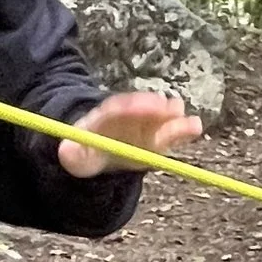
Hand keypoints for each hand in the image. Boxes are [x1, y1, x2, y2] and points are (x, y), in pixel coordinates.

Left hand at [57, 87, 207, 177]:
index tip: (138, 105)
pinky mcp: (158, 136)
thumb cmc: (89, 153)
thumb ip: (72, 155)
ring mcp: (145, 124)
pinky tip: (194, 127)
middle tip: (166, 107)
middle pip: (140, 108)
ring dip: (171, 117)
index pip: (115, 108)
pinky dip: (182, 130)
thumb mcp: (76, 156)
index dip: (128, 106)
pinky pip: (171, 132)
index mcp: (105, 118)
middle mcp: (127, 116)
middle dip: (153, 108)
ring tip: (185, 118)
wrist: (101, 153)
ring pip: (158, 117)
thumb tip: (67, 153)